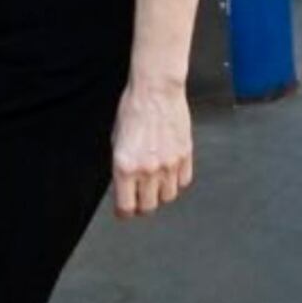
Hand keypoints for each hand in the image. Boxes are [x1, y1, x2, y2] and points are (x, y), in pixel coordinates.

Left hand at [111, 80, 192, 218]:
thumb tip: (124, 183)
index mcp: (124, 166)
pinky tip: (169, 172)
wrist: (156, 90)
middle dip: (142, 205)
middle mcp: (147, 170)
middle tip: (139, 198)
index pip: (126, 206)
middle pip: (148, 207)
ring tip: (154, 183)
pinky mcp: (186, 157)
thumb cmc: (133, 108)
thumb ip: (121, 165)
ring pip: (168, 197)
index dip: (124, 212)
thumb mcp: (116, 139)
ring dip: (160, 194)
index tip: (124, 210)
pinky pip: (183, 182)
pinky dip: (176, 182)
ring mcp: (169, 165)